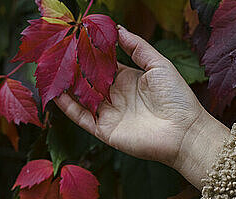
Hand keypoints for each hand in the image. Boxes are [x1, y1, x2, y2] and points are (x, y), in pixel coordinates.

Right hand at [55, 26, 228, 188]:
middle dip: (74, 69)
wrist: (184, 132)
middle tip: (58, 54)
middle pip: (88, 80)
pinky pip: (81, 117)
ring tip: (51, 72)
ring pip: (81, 98)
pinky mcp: (104, 130)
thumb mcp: (158, 65)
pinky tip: (56, 94)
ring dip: (67, 87)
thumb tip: (118, 29)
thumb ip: (138, 47)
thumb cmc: (177, 97)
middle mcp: (115, 96)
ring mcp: (109, 114)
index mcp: (127, 80)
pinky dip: (68, 107)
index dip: (90, 54)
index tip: (76, 40)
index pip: (102, 65)